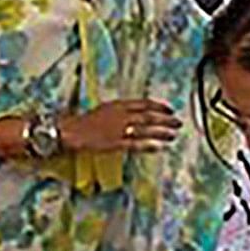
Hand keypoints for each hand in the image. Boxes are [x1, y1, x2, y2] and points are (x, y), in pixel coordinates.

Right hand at [69, 96, 184, 155]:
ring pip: (145, 130)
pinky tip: (159, 147)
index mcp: (118, 105)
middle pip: (148, 116)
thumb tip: (138, 113)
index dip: (159, 106)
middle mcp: (121, 115)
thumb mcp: (105, 109)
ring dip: (161, 132)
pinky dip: (149, 145)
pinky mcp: (115, 143)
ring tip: (173, 135)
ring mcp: (119, 129)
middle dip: (166, 119)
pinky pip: (136, 144)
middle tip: (178, 122)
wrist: (71, 131)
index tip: (170, 110)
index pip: (144, 103)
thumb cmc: (86, 121)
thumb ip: (122, 110)